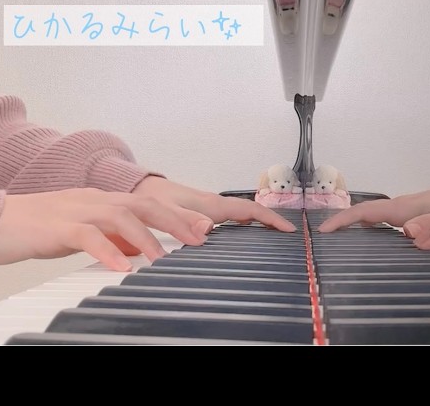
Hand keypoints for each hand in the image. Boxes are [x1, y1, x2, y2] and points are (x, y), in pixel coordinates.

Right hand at [0, 188, 211, 270]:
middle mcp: (97, 200)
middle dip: (176, 221)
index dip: (180, 214)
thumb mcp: (88, 229)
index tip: (206, 228)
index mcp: (107, 201)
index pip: (151, 203)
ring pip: (120, 215)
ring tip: (163, 258)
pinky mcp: (57, 226)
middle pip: (144, 204)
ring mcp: (78, 210)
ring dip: (146, 237)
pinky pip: (86, 235)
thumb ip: (115, 235)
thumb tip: (143, 248)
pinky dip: (106, 249)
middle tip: (200, 239)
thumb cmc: (43, 226)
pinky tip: (121, 265)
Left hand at [133, 176, 295, 231]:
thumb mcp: (165, 211)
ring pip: (243, 214)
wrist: (139, 189)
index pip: (250, 209)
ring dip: (260, 223)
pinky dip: (246, 224)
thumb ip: (184, 221)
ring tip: (275, 239)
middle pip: (252, 212)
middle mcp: (216, 205)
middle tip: (288, 240)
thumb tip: (208, 230)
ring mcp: (212, 208)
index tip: (290, 230)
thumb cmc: (153, 201)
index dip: (271, 218)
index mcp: (212, 205)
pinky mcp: (206, 212)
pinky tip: (246, 236)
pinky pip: (233, 218)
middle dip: (272, 222)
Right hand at [318, 181, 429, 242]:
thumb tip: (407, 233)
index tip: (323, 231)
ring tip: (334, 244)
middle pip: (361, 214)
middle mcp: (397, 208)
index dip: (343, 219)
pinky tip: (363, 242)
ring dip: (350, 226)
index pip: (365, 211)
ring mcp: (400, 211)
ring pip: (368, 217)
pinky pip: (378, 221)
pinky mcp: (405, 216)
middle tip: (320, 243)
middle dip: (340, 224)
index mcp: (402, 208)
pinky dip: (364, 228)